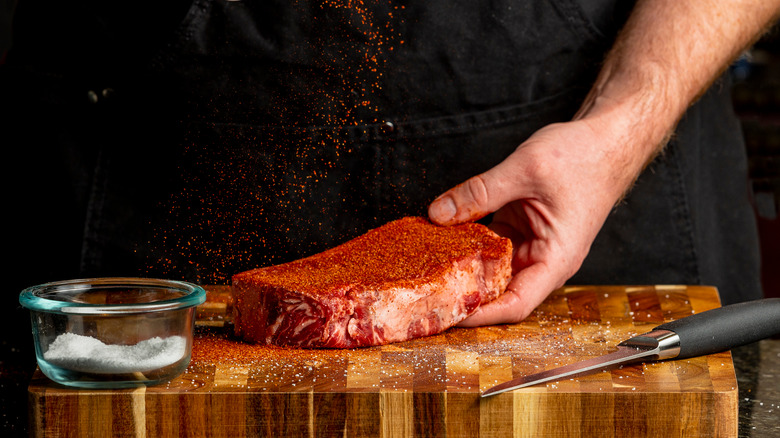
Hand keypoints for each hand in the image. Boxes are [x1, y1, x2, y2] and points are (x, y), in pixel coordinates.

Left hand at [428, 118, 637, 325]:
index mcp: (556, 258)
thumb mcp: (525, 169)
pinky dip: (469, 242)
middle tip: (428, 291)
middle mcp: (545, 259)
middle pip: (500, 291)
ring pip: (492, 268)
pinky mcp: (522, 230)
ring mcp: (532, 245)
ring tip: (429, 267)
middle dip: (466, 293)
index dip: (481, 314)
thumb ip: (479, 192)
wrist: (605, 140)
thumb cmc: (584, 157)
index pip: (515, 303)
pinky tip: (444, 236)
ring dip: (464, 266)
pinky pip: (491, 245)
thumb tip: (439, 212)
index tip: (449, 313)